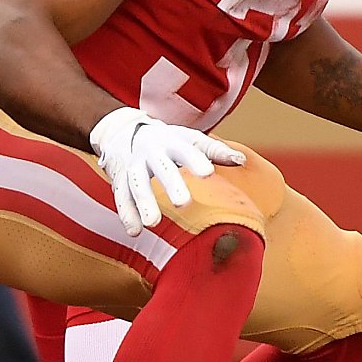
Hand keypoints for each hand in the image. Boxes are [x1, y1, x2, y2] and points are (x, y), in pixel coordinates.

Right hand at [88, 107, 244, 237]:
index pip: (186, 149)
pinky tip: (134, 232)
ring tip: (153, 223)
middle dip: (170, 184)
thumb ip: (214, 150)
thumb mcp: (189, 139)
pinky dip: (127, 214)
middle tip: (183, 203)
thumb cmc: (167, 140)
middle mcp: (151, 152)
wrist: (122, 130)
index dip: (196, 160)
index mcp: (172, 140)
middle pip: (161, 167)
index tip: (208, 173)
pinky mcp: (120, 180)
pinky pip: (122, 197)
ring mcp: (133, 166)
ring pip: (137, 184)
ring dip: (144, 203)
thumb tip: (241, 161)